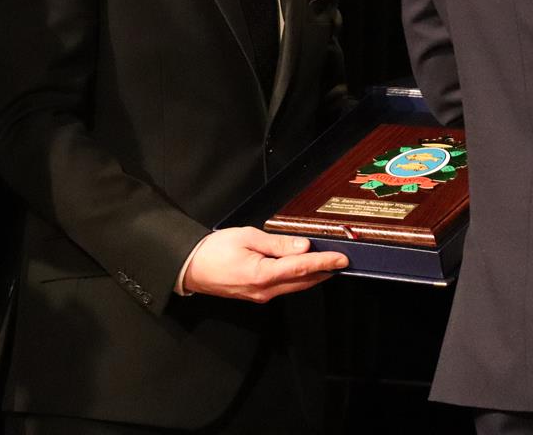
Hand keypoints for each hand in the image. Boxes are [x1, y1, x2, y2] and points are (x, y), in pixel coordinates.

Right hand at [182, 226, 348, 302]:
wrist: (189, 267)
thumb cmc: (214, 250)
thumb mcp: (247, 237)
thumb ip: (277, 243)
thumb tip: (303, 246)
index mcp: (262, 274)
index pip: (301, 268)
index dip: (324, 262)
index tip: (342, 259)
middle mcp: (264, 290)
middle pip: (303, 281)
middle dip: (325, 271)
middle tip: (343, 261)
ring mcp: (261, 296)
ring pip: (295, 286)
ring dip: (313, 275)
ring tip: (330, 263)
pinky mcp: (257, 295)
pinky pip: (284, 287)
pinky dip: (299, 278)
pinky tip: (305, 268)